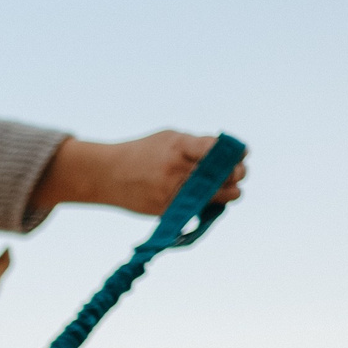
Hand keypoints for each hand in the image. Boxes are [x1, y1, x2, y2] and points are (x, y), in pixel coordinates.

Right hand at [30, 131, 246, 219]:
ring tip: (230, 189)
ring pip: (215, 196)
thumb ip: (197, 146)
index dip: (234, 153)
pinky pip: (198, 209)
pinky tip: (208, 198)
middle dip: (237, 174)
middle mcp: (176, 170)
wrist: (106, 174)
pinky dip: (207, 204)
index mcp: (178, 146)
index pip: (217, 150)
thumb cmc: (143, 152)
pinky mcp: (166, 209)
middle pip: (222, 175)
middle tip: (239, 173)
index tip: (240, 154)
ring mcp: (171, 191)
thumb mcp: (169, 138)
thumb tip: (229, 157)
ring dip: (228, 193)